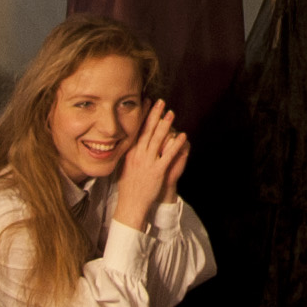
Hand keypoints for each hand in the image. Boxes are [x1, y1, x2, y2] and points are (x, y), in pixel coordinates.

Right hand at [110, 101, 186, 228]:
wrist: (130, 203)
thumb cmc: (127, 186)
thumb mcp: (123, 166)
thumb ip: (128, 153)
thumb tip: (130, 141)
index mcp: (130, 153)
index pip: (137, 129)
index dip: (143, 115)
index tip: (146, 103)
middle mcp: (138, 155)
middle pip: (147, 131)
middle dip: (154, 115)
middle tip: (160, 102)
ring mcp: (148, 162)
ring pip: (157, 140)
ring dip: (165, 125)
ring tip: (171, 113)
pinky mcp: (158, 171)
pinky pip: (168, 155)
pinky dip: (176, 144)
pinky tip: (182, 136)